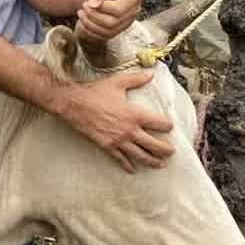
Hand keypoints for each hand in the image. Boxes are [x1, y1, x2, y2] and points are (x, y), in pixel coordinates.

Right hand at [55, 70, 173, 171]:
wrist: (73, 104)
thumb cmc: (95, 92)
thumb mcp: (117, 82)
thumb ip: (136, 79)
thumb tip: (150, 74)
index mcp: (135, 114)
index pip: (160, 123)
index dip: (168, 125)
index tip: (170, 126)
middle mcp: (130, 130)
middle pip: (154, 144)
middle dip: (165, 149)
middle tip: (171, 152)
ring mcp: (119, 140)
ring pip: (141, 155)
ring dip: (153, 161)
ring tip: (161, 164)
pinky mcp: (107, 146)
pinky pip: (121, 159)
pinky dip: (128, 165)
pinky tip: (133, 170)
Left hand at [76, 0, 142, 42]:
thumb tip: (94, 4)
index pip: (120, 8)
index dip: (102, 8)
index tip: (88, 2)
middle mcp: (134, 11)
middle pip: (113, 22)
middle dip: (93, 15)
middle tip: (83, 6)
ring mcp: (126, 23)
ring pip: (108, 31)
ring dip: (89, 23)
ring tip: (81, 12)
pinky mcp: (117, 31)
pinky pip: (103, 37)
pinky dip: (89, 30)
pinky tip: (83, 20)